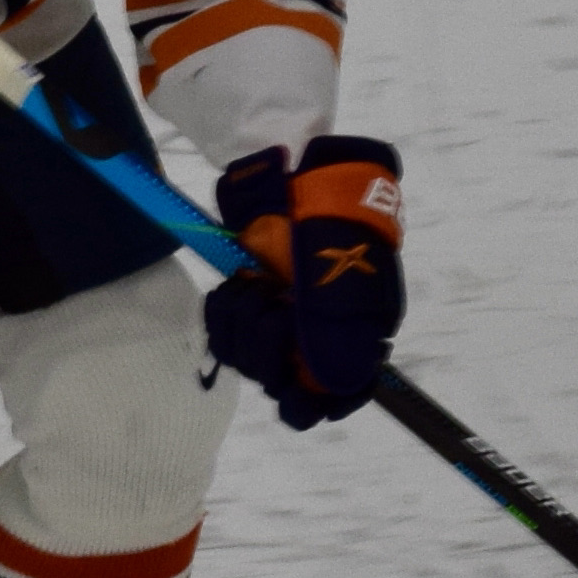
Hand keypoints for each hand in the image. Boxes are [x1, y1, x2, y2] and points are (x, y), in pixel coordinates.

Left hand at [202, 136, 402, 428]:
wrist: (301, 175)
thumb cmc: (331, 220)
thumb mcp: (342, 274)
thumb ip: (336, 330)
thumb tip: (333, 382)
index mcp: (355, 333)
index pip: (339, 396)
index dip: (319, 402)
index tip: (299, 392)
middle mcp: (315, 335)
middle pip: (284, 385)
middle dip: (268, 347)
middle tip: (273, 302)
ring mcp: (279, 321)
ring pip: (248, 362)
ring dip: (244, 323)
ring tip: (255, 283)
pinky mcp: (244, 307)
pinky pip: (222, 336)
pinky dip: (222, 312)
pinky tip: (235, 286)